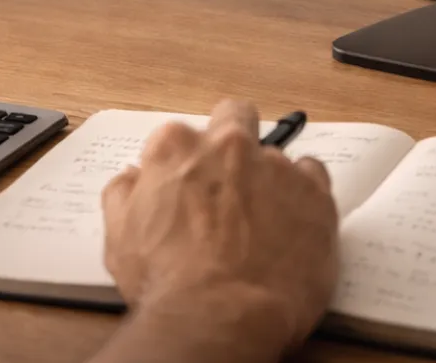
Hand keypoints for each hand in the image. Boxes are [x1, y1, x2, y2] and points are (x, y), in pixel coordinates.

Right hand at [97, 100, 338, 362]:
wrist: (219, 318)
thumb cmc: (167, 283)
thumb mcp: (120, 237)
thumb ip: (124, 194)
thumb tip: (133, 177)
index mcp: (176, 148)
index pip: (181, 135)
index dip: (184, 163)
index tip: (188, 187)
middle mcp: (228, 146)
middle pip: (235, 117)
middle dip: (232, 139)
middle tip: (230, 178)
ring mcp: (276, 168)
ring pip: (276, 155)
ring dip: (268, 179)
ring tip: (262, 223)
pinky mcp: (314, 195)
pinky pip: (314, 176)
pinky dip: (304, 194)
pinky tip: (292, 223)